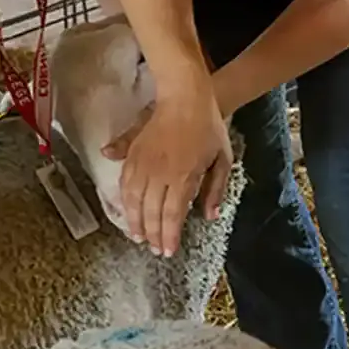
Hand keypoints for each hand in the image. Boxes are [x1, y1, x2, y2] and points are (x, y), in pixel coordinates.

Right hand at [103, 92, 232, 256]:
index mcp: (183, 176)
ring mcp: (143, 162)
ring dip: (134, 221)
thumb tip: (209, 216)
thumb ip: (216, 189)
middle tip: (153, 250)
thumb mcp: (223, 159)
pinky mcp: (132, 153)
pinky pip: (124, 182)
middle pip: (151, 212)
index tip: (167, 251)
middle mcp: (160, 172)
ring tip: (137, 236)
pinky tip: (127, 210)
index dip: (168, 236)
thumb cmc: (209, 128)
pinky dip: (125, 200)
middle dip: (152, 234)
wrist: (186, 97)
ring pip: (133, 200)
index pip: (171, 214)